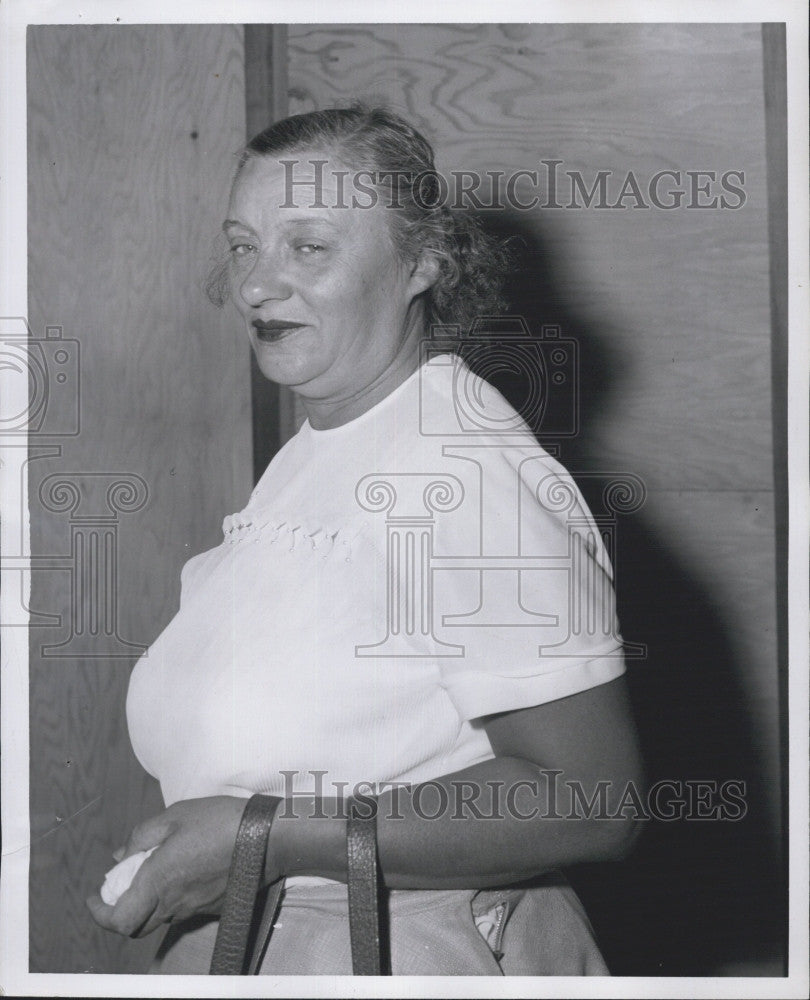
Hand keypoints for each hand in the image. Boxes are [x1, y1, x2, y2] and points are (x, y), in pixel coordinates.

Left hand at [86, 795, 260, 936]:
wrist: (266, 837)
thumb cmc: (221, 821)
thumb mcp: (176, 815)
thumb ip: (142, 836)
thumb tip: (121, 855)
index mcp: (159, 880)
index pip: (119, 919)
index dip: (100, 913)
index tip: (95, 897)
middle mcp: (174, 902)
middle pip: (136, 925)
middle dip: (120, 911)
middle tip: (119, 889)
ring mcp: (195, 908)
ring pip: (159, 918)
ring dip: (147, 903)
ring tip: (152, 873)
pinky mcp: (212, 907)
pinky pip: (183, 910)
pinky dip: (172, 898)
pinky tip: (182, 872)